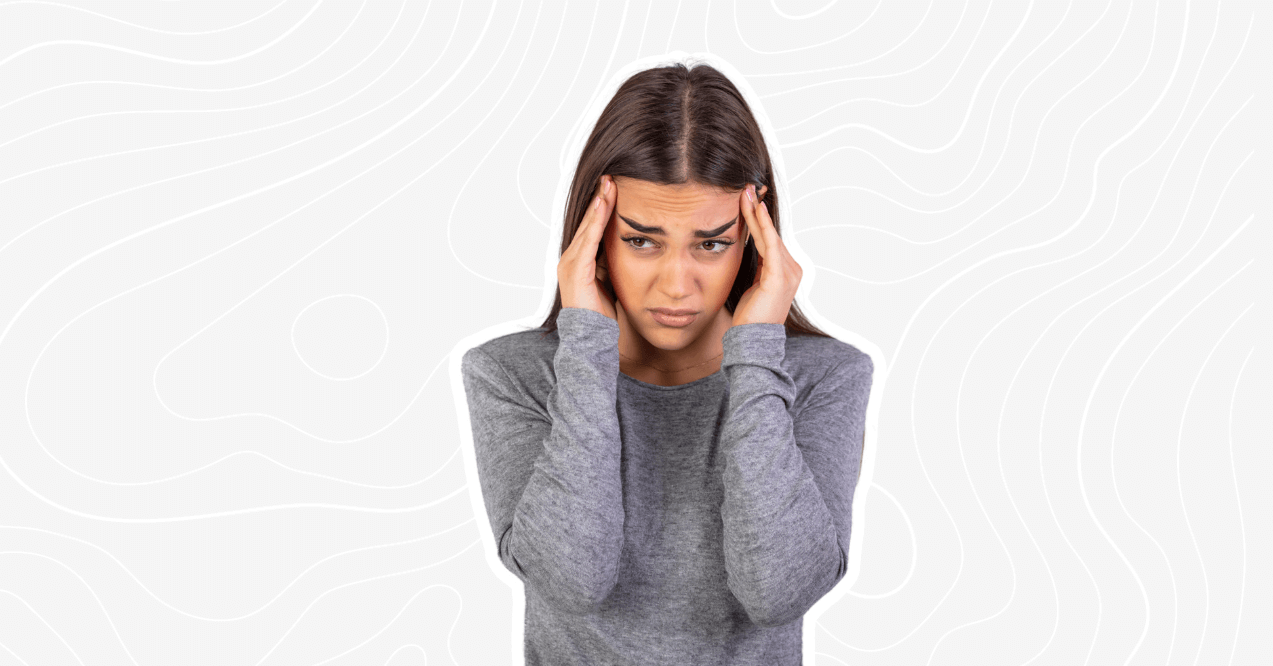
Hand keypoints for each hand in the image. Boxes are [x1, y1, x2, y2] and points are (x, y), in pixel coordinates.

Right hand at [558, 174, 617, 320]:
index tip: (614, 186)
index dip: (602, 206)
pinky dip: (596, 221)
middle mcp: (570, 259)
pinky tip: (604, 205)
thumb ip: (612, 262)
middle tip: (610, 176)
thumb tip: (630, 245)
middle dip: (599, 199)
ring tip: (608, 184)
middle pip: (587, 222)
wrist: (593, 340)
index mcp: (579, 261)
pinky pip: (588, 240)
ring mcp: (570, 264)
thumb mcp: (611, 280)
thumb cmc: (604, 314)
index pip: (591, 227)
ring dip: (598, 204)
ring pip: (587, 227)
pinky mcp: (576, 271)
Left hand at [733, 184, 800, 326]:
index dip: (759, 218)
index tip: (747, 198)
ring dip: (757, 213)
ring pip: (770, 235)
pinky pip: (770, 245)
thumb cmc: (750, 317)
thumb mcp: (753, 285)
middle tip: (747, 188)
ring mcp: (789, 273)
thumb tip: (750, 248)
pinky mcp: (779, 278)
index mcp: (786, 271)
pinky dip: (762, 226)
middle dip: (757, 210)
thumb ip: (757, 267)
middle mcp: (793, 269)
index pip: (771, 238)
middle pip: (771, 233)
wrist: (752, 341)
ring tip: (746, 193)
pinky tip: (755, 210)